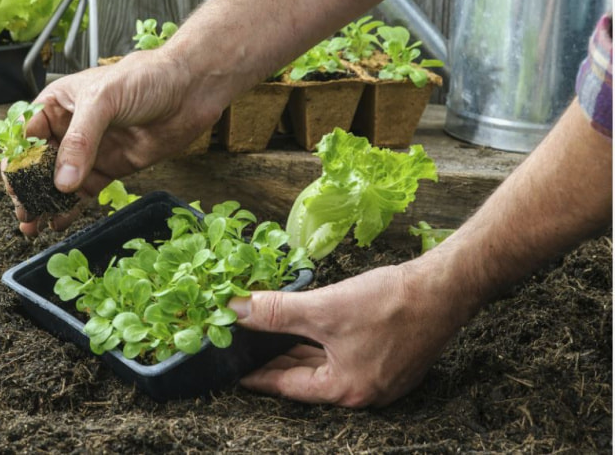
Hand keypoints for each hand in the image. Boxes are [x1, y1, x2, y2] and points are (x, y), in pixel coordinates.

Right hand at [15, 50, 225, 234]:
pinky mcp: (111, 168)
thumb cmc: (146, 77)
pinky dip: (71, 208)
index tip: (12, 185)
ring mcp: (91, 151)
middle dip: (27, 188)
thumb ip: (81, 140)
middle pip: (39, 164)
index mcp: (58, 104)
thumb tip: (62, 180)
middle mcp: (70, 128)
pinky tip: (59, 223)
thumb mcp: (104, 100)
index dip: (16, 160)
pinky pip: (85, 192)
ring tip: (33, 224)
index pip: (26, 135)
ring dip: (45, 203)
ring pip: (59, 182)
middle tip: (23, 211)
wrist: (191, 89)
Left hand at [229, 256, 474, 406]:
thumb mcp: (324, 309)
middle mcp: (364, 391)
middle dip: (276, 361)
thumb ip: (277, 312)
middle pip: (307, 378)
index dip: (258, 375)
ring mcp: (381, 377)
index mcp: (346, 390)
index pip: (288, 386)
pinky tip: (308, 328)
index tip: (234, 370)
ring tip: (270, 338)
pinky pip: (345, 356)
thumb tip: (236, 311)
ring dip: (299, 351)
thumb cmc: (390, 303)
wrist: (445, 288)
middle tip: (246, 350)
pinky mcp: (392, 358)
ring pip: (326, 366)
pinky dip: (322, 344)